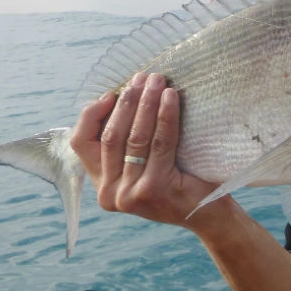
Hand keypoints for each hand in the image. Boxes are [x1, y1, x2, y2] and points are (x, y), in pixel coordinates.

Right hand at [70, 72, 217, 227]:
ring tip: (158, 81)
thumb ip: (127, 142)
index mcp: (102, 185)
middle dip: (127, 101)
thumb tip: (124, 93)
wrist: (210, 214)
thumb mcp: (144, 164)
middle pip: (111, 135)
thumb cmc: (179, 181)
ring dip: (146, 103)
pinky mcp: (153, 190)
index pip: (81, 143)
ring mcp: (129, 195)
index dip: (92, 114)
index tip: (112, 92)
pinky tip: (171, 97)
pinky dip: (165, 116)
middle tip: (143, 77)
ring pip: (134, 137)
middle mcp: (110, 193)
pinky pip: (160, 143)